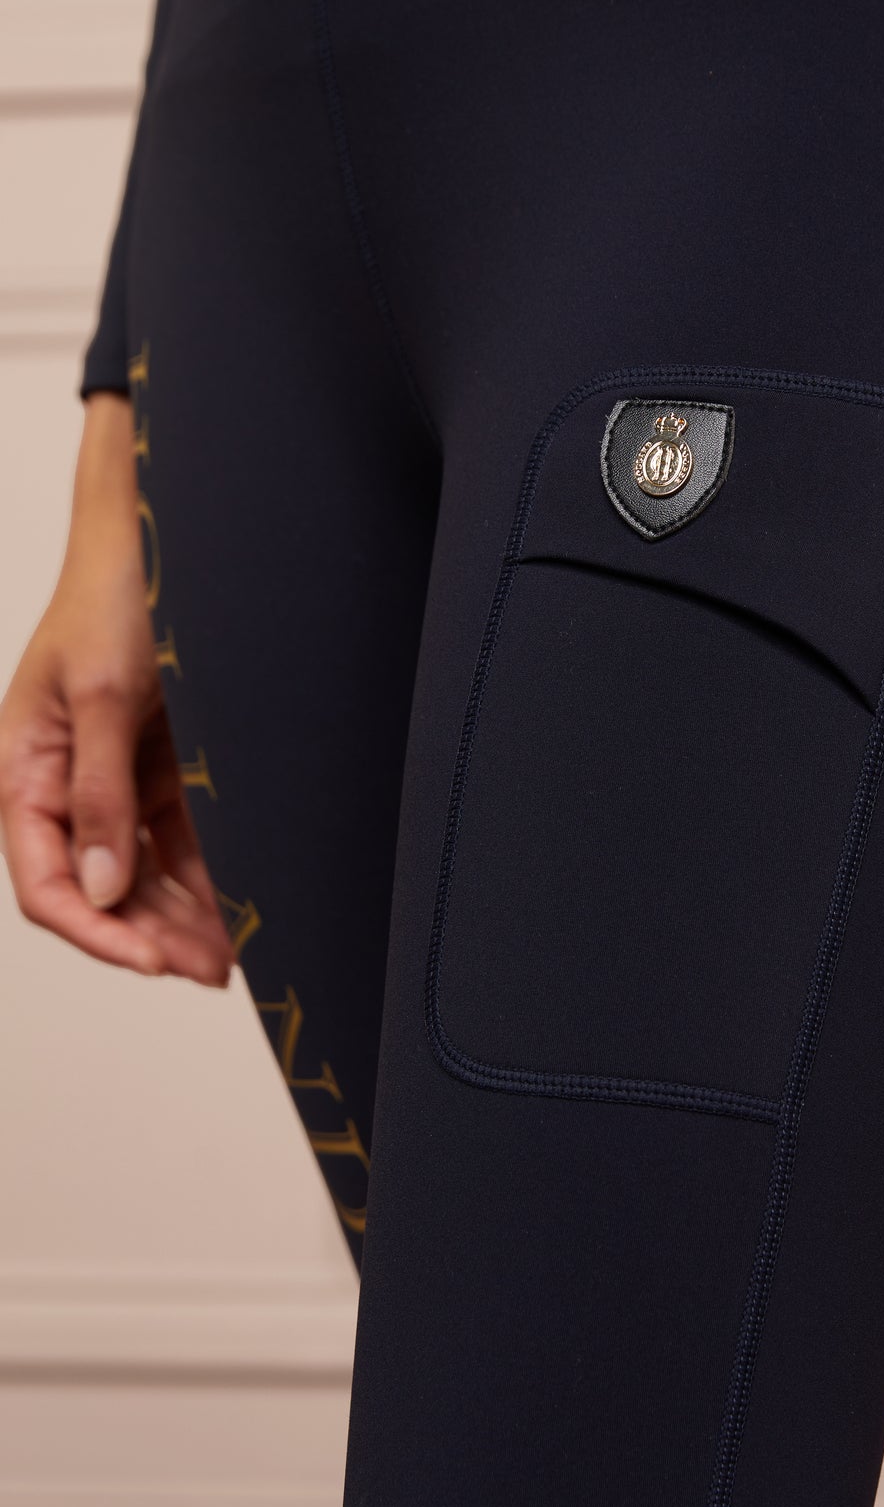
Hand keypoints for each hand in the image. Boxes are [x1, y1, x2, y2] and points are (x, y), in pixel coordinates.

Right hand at [0, 392, 232, 982]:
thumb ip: (100, 794)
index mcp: (22, 771)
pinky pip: (177, 840)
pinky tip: (238, 907)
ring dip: (181, 916)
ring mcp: (112, 780)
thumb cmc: (112, 597)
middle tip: (211, 969)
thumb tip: (102, 888)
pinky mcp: (157, 770)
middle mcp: (63, 786)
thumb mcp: (102, 696)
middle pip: (100, 890)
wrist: (159, 537)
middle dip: (151, 934)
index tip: (149, 958)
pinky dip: (204, 876)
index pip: (46, 882)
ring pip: (142, 874)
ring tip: (232, 955)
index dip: (95, 930)